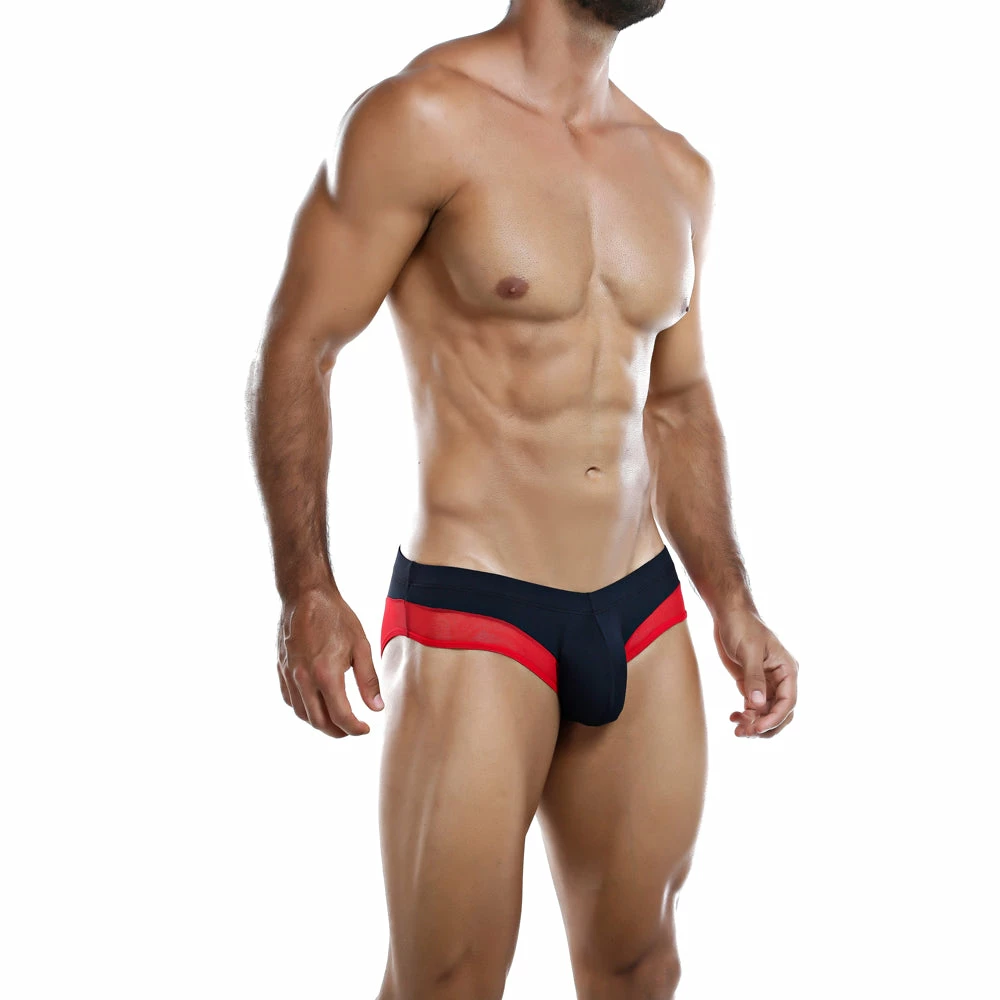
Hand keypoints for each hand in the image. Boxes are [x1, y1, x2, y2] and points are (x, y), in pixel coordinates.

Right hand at [276, 585, 383, 736]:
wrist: (306, 595)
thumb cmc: (336, 617)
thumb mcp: (361, 646)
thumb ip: (368, 680)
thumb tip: (376, 708)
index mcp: (326, 674)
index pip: (341, 716)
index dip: (355, 729)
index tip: (365, 729)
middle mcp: (304, 679)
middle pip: (319, 721)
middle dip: (337, 732)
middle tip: (351, 730)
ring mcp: (290, 675)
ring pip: (302, 714)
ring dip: (319, 723)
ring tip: (336, 721)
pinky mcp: (282, 669)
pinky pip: (289, 699)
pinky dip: (303, 709)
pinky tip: (315, 706)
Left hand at [712, 607, 797, 737]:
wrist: (728, 615)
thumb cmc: (743, 627)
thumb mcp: (749, 651)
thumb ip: (754, 678)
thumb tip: (757, 705)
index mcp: (787, 670)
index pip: (788, 702)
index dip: (775, 718)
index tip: (758, 728)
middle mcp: (780, 679)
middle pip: (779, 712)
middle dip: (764, 725)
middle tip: (745, 733)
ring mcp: (766, 683)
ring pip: (765, 712)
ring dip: (753, 723)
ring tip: (737, 730)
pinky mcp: (752, 683)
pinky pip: (753, 706)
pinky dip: (745, 715)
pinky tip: (733, 717)